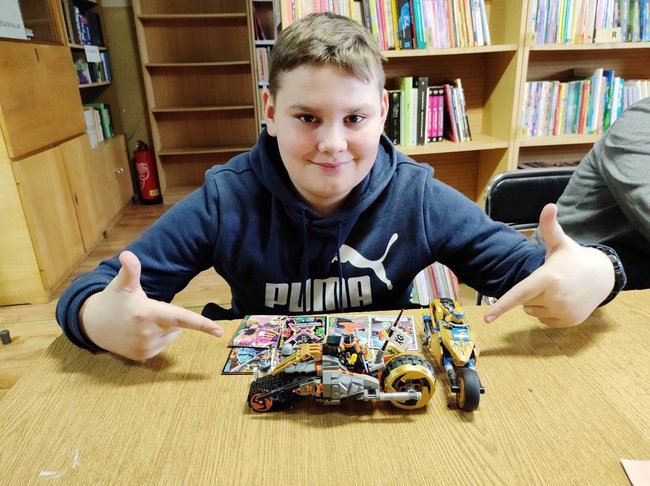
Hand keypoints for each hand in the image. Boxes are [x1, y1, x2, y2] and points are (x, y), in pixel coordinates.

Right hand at [79, 251, 223, 359]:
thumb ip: (130, 270)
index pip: (181, 318)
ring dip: (164, 328)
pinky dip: (157, 338)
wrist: (92, 325)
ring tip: (141, 321)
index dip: (202, 324)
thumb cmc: (113, 299)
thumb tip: (127, 254)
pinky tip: (139, 332)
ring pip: (172, 335)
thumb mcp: (122, 284)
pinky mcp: (142, 357)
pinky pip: (162, 345)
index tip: (220, 332)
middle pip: (177, 325)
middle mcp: (148, 333)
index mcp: (147, 312)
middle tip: (146, 310)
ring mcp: (145, 347)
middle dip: (168, 316)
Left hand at [484, 204, 614, 326]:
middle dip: (531, 292)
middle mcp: (555, 298)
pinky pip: (544, 321)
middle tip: (549, 280)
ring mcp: (563, 312)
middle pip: (525, 302)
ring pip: (533, 312)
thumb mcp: (560, 242)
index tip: (487, 319)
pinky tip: (562, 300)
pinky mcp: (569, 322)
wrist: (602, 276)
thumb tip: (549, 205)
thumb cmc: (574, 258)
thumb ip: (549, 226)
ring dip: (538, 303)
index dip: (501, 307)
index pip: (519, 294)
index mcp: (548, 278)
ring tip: (556, 289)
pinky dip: (548, 312)